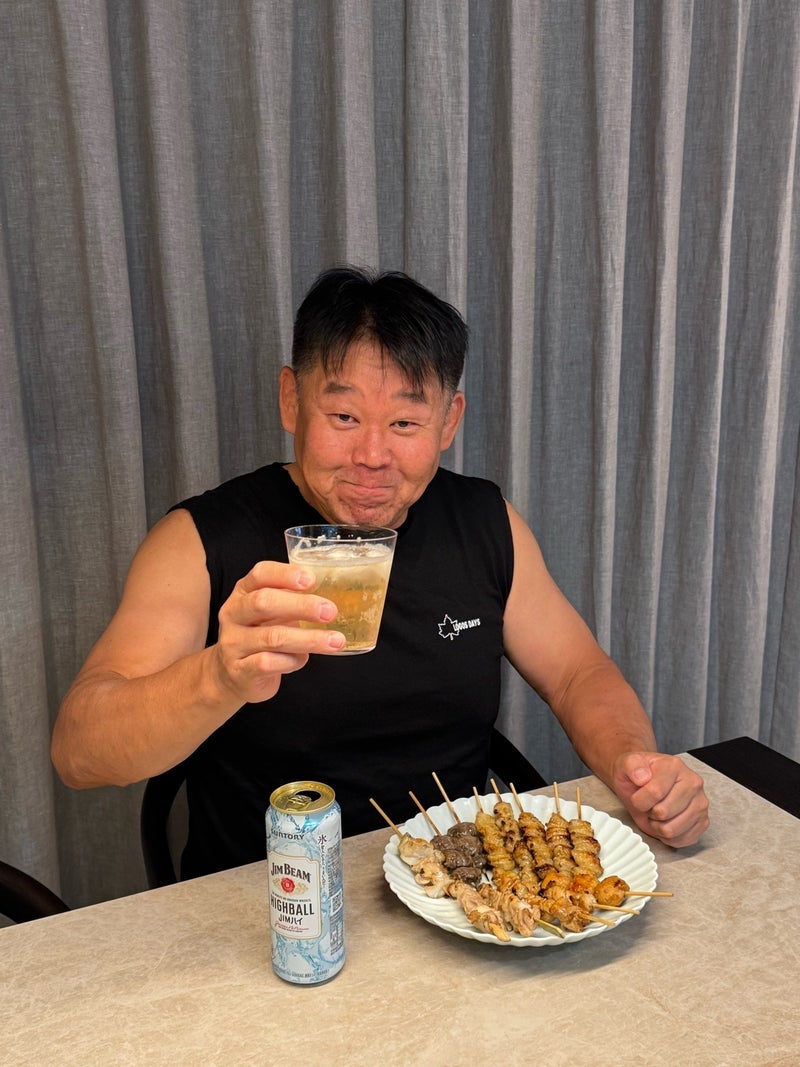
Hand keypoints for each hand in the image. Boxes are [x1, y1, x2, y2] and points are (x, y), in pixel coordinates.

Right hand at [212, 560, 344, 703]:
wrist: (232, 676)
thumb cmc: (260, 637)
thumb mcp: (272, 613)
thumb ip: (293, 600)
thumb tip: (330, 598)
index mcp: (243, 592)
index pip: (261, 574)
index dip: (286, 574)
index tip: (312, 580)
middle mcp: (233, 614)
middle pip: (263, 602)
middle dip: (301, 606)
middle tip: (330, 611)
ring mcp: (233, 643)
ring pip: (272, 637)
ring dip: (308, 639)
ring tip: (335, 641)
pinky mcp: (239, 670)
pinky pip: (268, 663)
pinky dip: (292, 661)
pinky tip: (302, 659)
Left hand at [611, 751, 709, 846]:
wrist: (645, 783)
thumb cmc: (637, 776)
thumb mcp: (627, 764)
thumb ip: (632, 766)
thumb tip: (641, 777)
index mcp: (675, 767)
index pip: (655, 792)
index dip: (640, 800)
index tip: (637, 797)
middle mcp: (693, 783)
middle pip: (664, 812)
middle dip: (649, 813)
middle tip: (649, 805)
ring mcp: (700, 804)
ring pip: (672, 829)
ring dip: (657, 826)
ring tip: (656, 814)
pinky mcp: (703, 822)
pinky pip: (681, 840)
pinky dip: (668, 837)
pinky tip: (665, 823)